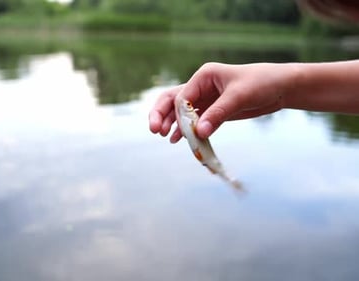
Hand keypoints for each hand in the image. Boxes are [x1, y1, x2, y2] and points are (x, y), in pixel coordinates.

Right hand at [149, 62, 294, 141]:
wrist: (281, 87)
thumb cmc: (261, 83)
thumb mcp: (240, 97)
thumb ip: (219, 114)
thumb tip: (200, 133)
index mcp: (203, 76)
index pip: (181, 96)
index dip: (176, 114)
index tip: (181, 130)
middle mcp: (200, 87)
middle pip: (173, 101)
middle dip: (162, 115)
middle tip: (155, 130)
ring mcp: (206, 99)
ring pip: (181, 112)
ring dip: (172, 124)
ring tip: (164, 137)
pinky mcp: (213, 111)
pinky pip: (195, 122)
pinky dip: (185, 130)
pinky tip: (176, 140)